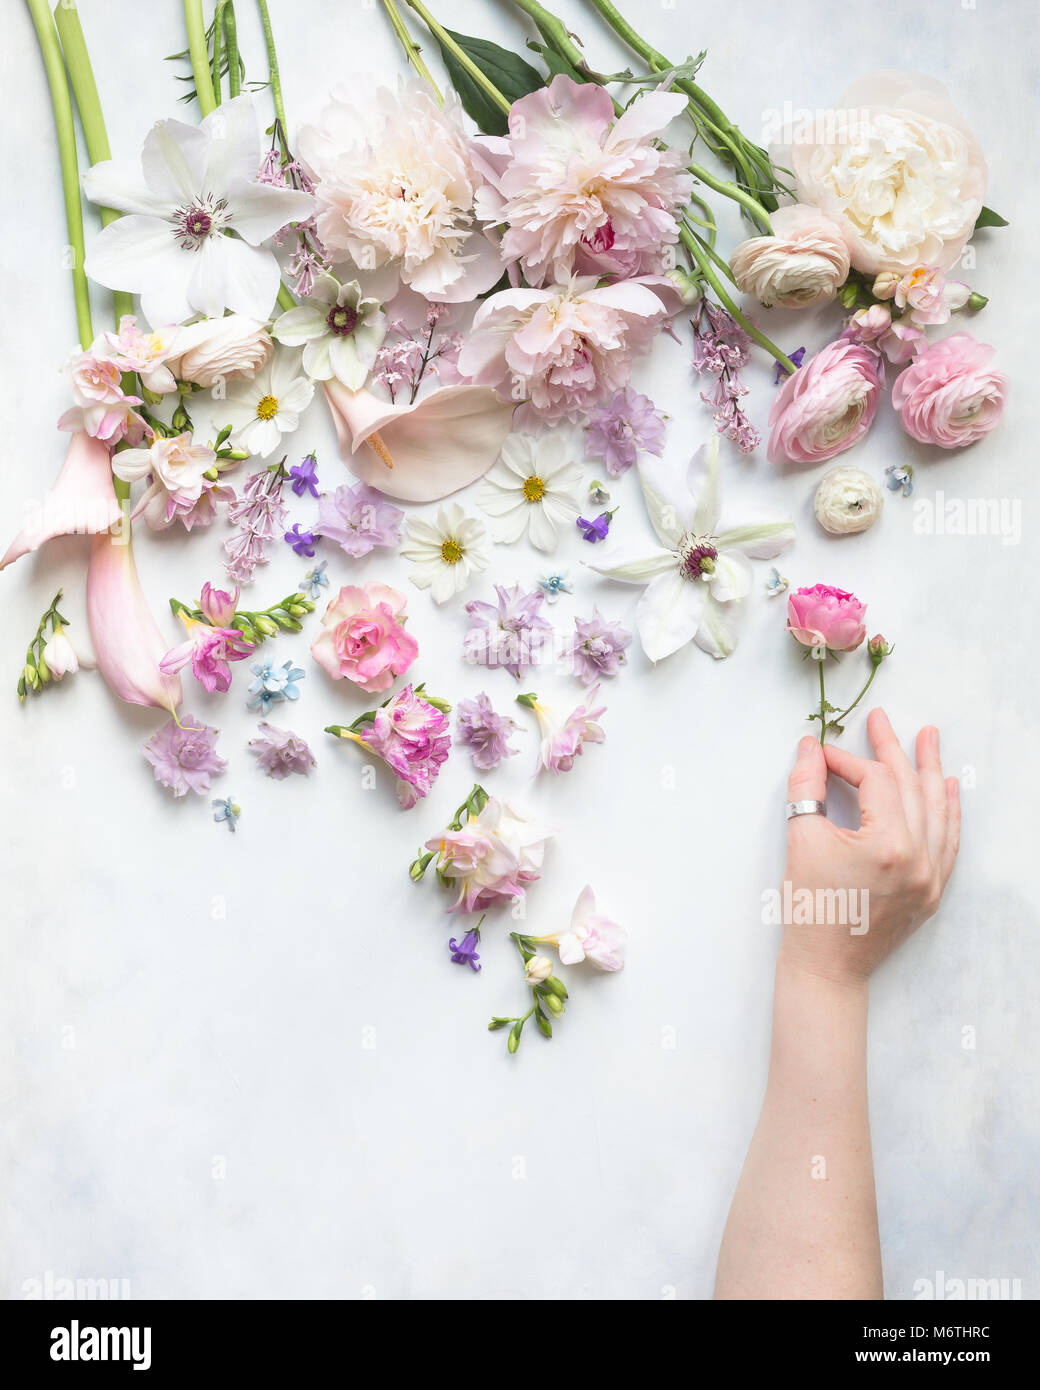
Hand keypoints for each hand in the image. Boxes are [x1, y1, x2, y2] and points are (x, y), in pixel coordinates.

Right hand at [781, 707, 960, 985]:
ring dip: (931, 772)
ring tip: (930, 738)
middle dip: (893, 750)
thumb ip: (806, 788)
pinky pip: (948, 841)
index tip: (821, 753)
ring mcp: (931, 876)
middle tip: (881, 719)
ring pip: (937, 811)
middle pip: (910, 788)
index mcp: (888, 844)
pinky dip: (948, 811)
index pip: (874, 782)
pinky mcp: (933, 890)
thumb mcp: (801, 841)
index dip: (846, 760)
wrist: (827, 967)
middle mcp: (919, 858)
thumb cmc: (809, 910)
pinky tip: (948, 788)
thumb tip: (810, 749)